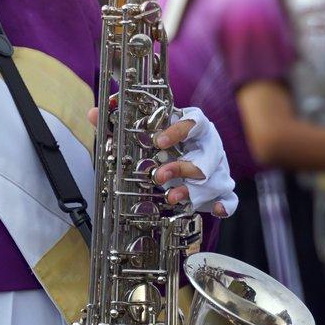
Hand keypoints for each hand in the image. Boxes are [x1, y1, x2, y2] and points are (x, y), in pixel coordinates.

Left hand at [87, 106, 237, 216]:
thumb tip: (93, 114)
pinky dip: (226, 204)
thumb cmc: (167, 143)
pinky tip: (216, 210)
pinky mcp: (222, 187)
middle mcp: (209, 145)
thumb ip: (119, 123)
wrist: (187, 158)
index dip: (178, 130)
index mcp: (195, 125)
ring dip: (192, 190)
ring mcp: (218, 167)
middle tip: (158, 176)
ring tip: (171, 197)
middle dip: (181, 167)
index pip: (194, 121)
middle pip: (204, 155)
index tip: (158, 141)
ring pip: (213, 179)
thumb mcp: (144, 132)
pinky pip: (231, 196)